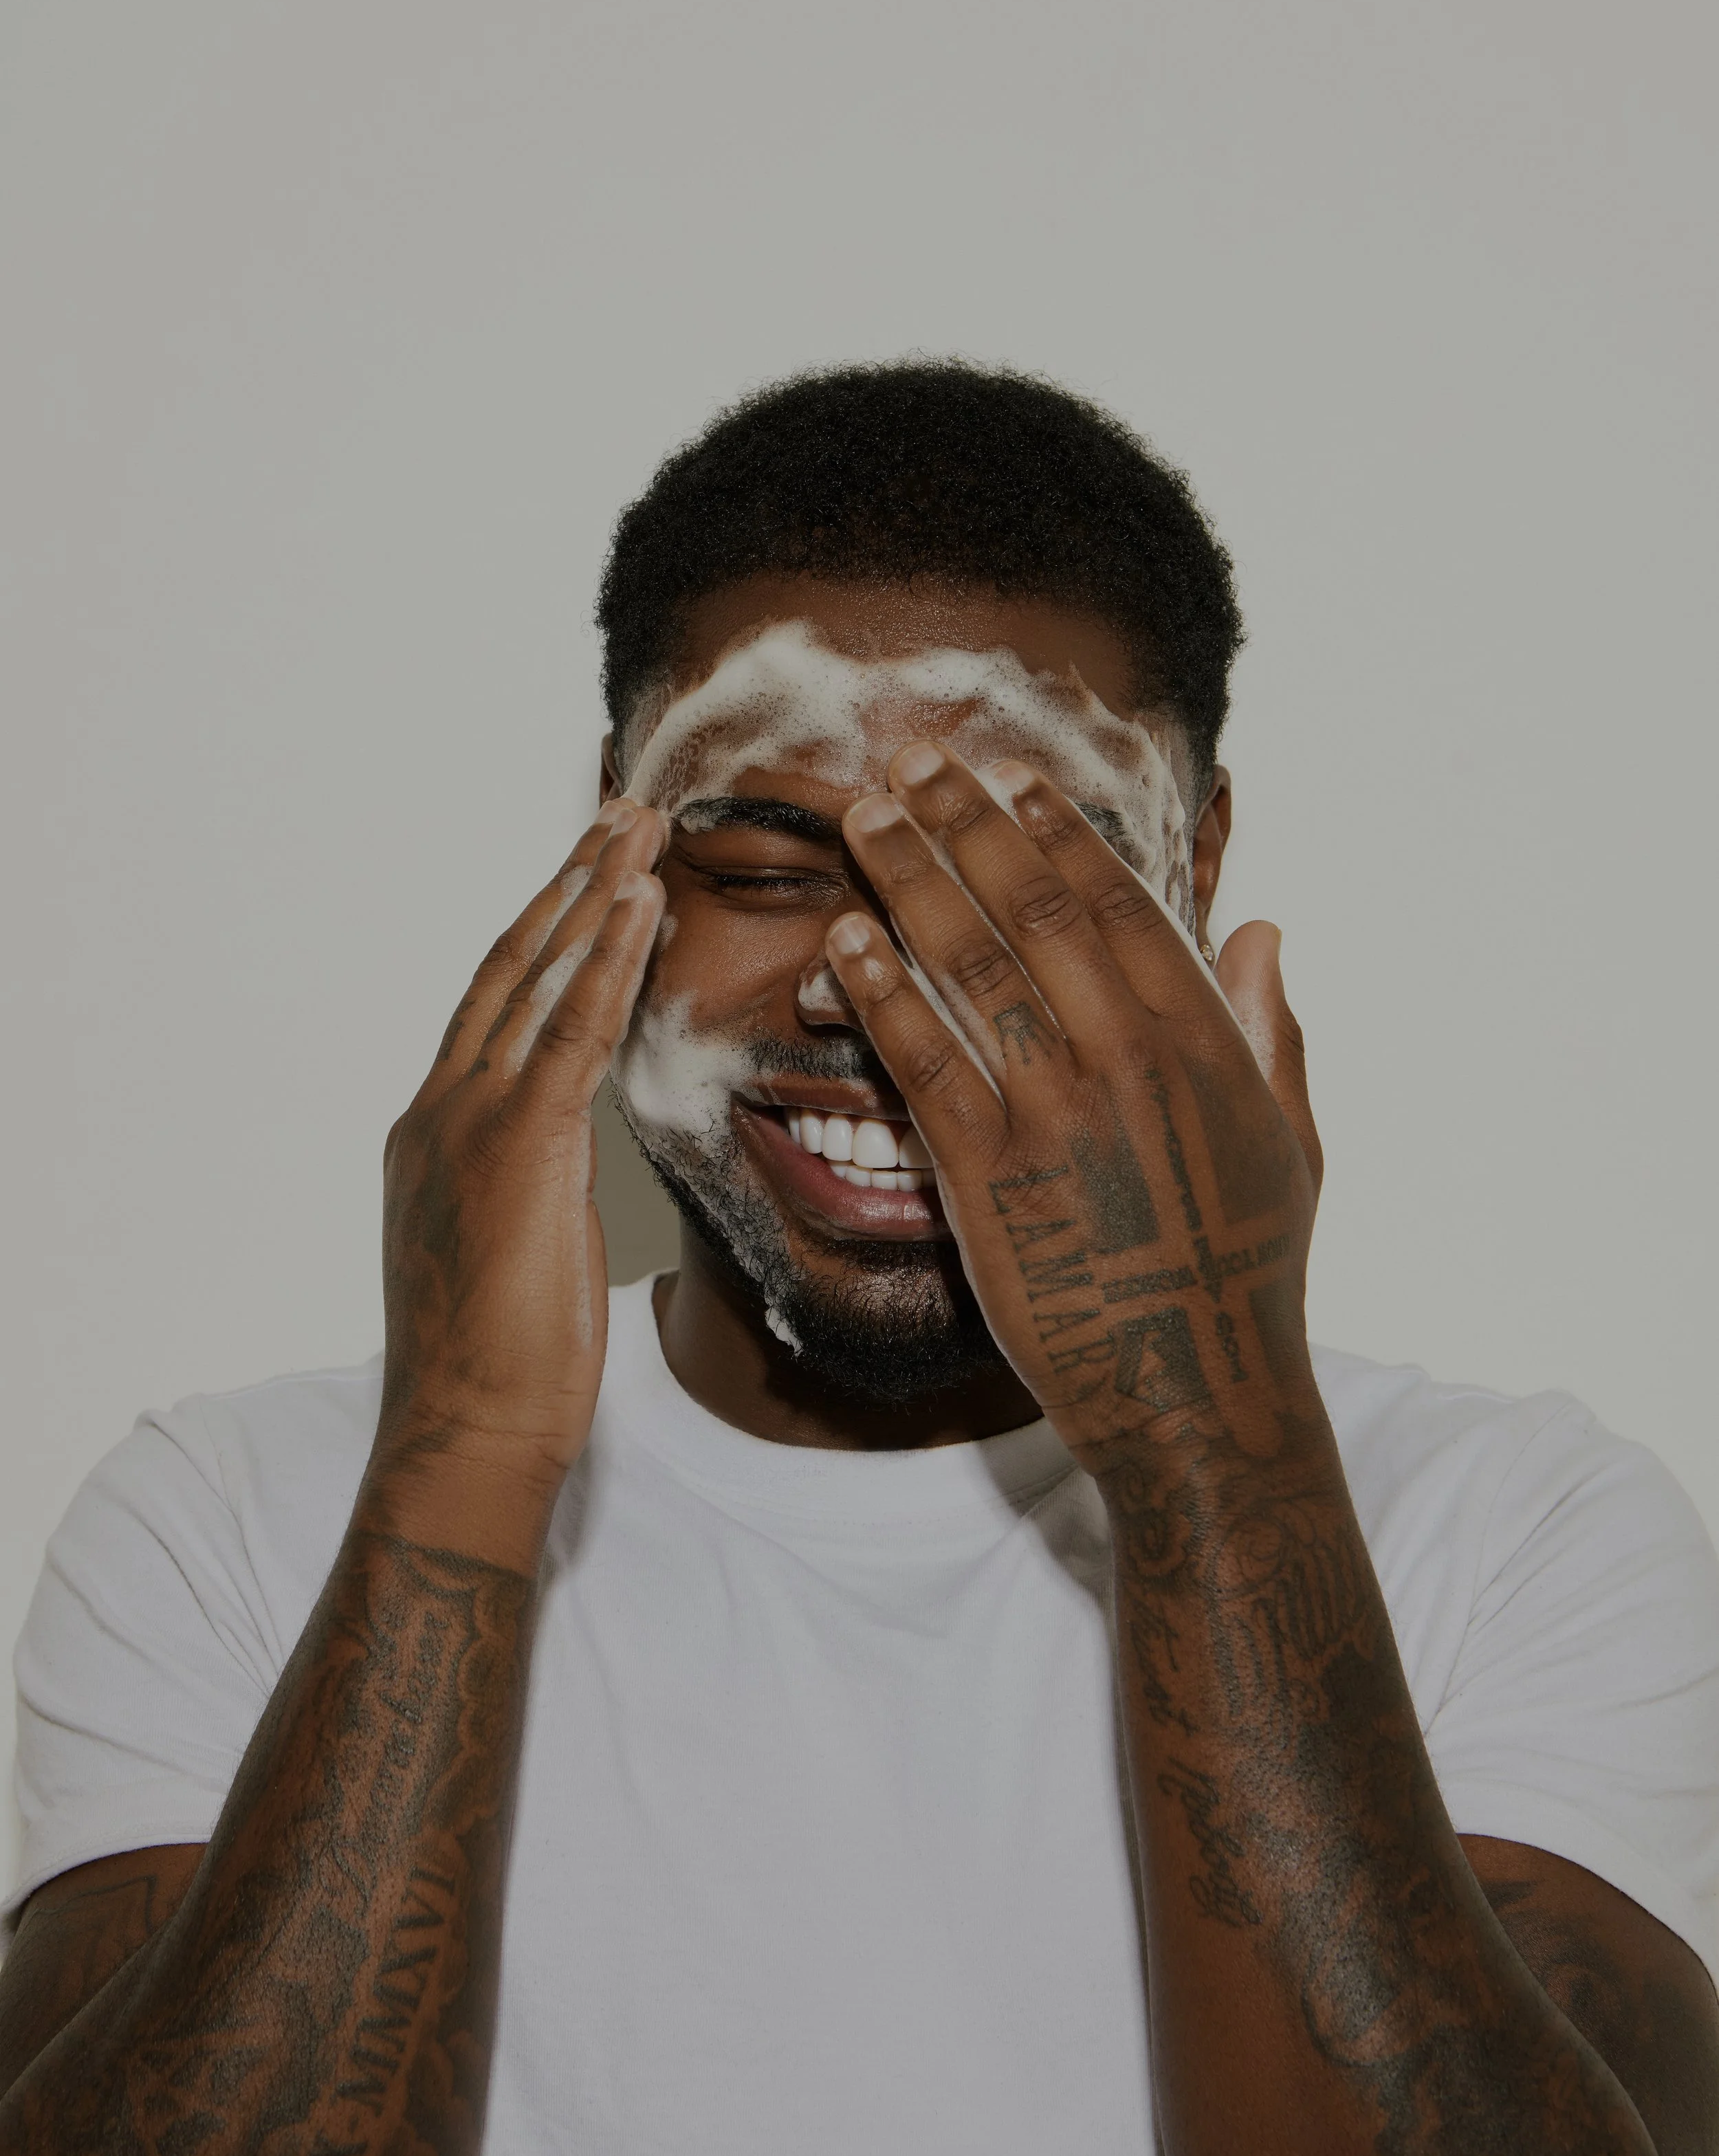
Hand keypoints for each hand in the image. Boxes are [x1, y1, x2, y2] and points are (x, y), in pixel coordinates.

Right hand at [372, 800, 665, 1502]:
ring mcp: (471, 1123)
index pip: (495, 1009)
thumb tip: (559, 1156)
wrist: (467, 1435)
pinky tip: (641, 904)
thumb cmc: (498, 1369)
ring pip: (538, 980)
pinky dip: (608, 960)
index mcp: (435, 1132)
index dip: (542, 936)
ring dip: (591, 896)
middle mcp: (441, 1110)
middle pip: (510, 970)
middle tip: (615, 817)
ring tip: (635, 828)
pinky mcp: (521, 1148)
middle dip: (565, 887)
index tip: (584, 877)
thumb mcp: (508, 1249)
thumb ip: (526, 1181)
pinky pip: (571, 1032)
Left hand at [823, 745, 1321, 1475]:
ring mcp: (1058, 1114)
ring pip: (972, 968)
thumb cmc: (1248, 1273)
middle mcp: (1130, 1059)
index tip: (1019, 781)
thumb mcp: (1291, 1142)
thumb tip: (1261, 926)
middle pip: (1036, 911)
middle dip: (970, 824)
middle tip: (916, 760)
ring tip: (865, 817)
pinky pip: (926, 1064)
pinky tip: (846, 942)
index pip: (1124, 906)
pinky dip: (883, 996)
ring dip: (913, 880)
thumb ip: (1271, 1029)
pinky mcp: (991, 1177)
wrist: (1199, 1396)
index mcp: (1203, 1043)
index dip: (1064, 835)